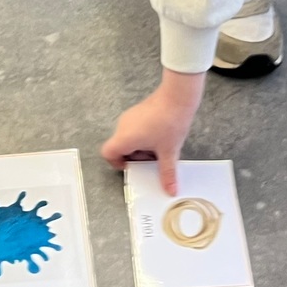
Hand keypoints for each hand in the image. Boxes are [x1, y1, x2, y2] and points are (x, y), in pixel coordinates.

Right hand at [100, 69, 205, 194]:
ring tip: (159, 148)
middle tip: (152, 159)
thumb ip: (167, 173)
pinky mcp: (138, 110)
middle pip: (119, 147)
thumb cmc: (170, 123)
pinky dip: (143, 136)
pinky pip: (133, 128)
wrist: (178, 96)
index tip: (134, 166)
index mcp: (125, 137)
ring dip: (140, 147)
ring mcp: (129, 116)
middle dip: (134, 157)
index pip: (108, 153)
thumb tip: (171, 191)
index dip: (117, 163)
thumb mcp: (169, 151)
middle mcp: (122, 126)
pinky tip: (161, 136)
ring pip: (128, 138)